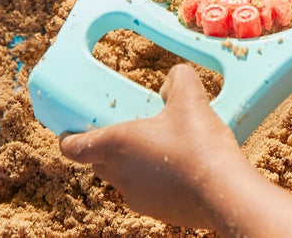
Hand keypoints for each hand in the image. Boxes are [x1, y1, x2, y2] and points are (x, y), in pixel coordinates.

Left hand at [59, 64, 246, 229]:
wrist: (222, 192)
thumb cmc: (197, 144)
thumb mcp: (190, 96)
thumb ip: (178, 78)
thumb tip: (172, 79)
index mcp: (115, 146)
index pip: (73, 148)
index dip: (69, 138)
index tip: (72, 130)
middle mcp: (118, 175)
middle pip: (98, 161)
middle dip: (106, 146)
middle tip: (128, 127)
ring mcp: (135, 197)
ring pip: (122, 177)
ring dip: (132, 162)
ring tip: (159, 144)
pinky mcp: (156, 212)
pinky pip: (145, 190)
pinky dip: (153, 178)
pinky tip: (179, 165)